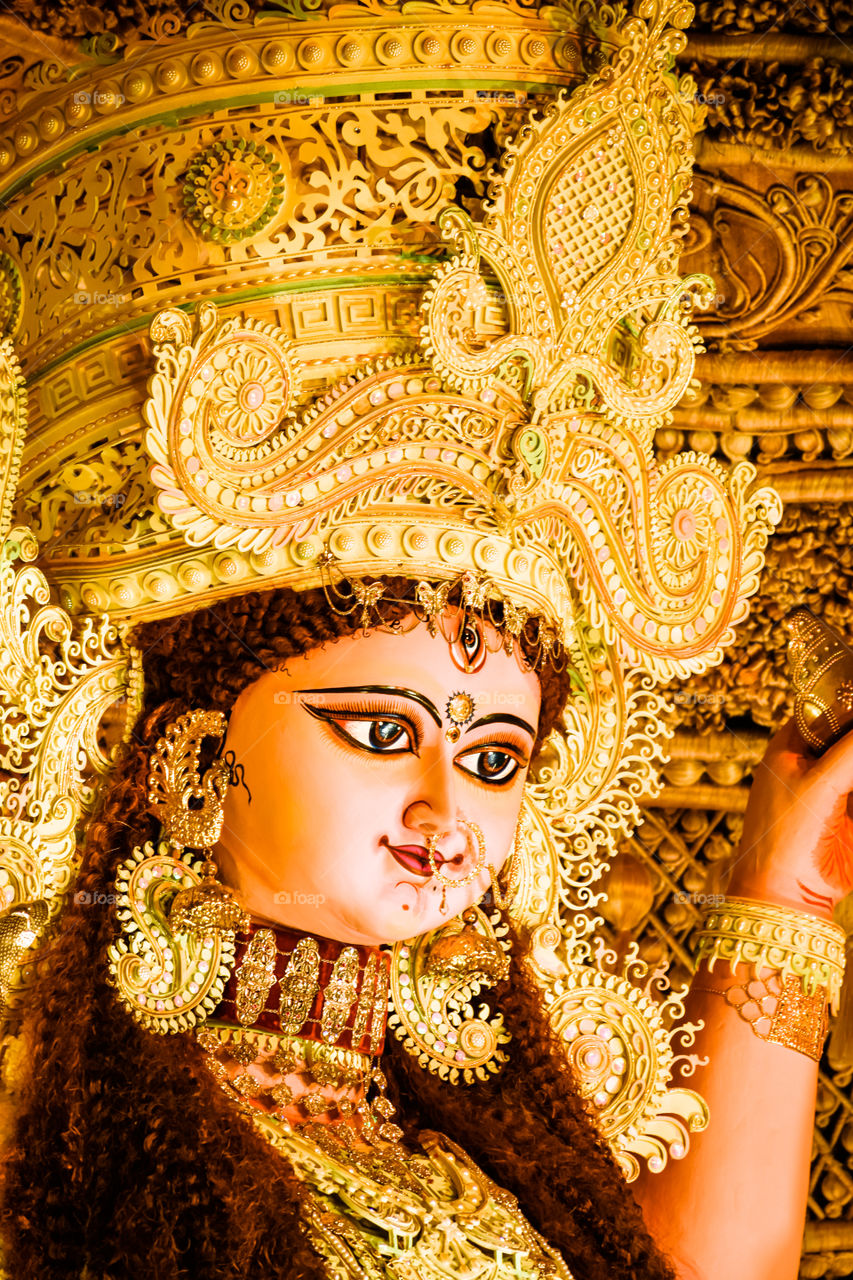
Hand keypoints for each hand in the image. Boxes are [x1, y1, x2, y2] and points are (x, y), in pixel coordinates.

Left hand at [729, 719, 852, 919]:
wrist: (788, 891)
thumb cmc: (785, 834)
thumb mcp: (819, 783)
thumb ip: (851, 750)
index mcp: (791, 745)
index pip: (830, 710)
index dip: (851, 704)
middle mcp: (814, 763)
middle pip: (850, 737)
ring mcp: (835, 789)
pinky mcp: (852, 814)